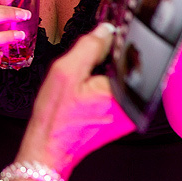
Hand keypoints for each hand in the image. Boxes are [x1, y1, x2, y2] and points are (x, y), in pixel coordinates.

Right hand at [17, 23, 134, 177]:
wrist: (48, 150)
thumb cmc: (54, 117)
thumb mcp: (65, 71)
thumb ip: (89, 46)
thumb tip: (107, 30)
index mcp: (123, 92)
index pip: (131, 54)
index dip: (115, 42)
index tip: (98, 42)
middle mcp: (133, 106)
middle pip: (128, 67)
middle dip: (108, 60)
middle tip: (84, 71)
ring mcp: (129, 115)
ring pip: (122, 79)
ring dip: (105, 74)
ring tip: (83, 85)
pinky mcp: (122, 120)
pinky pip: (117, 93)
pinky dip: (103, 88)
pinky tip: (85, 96)